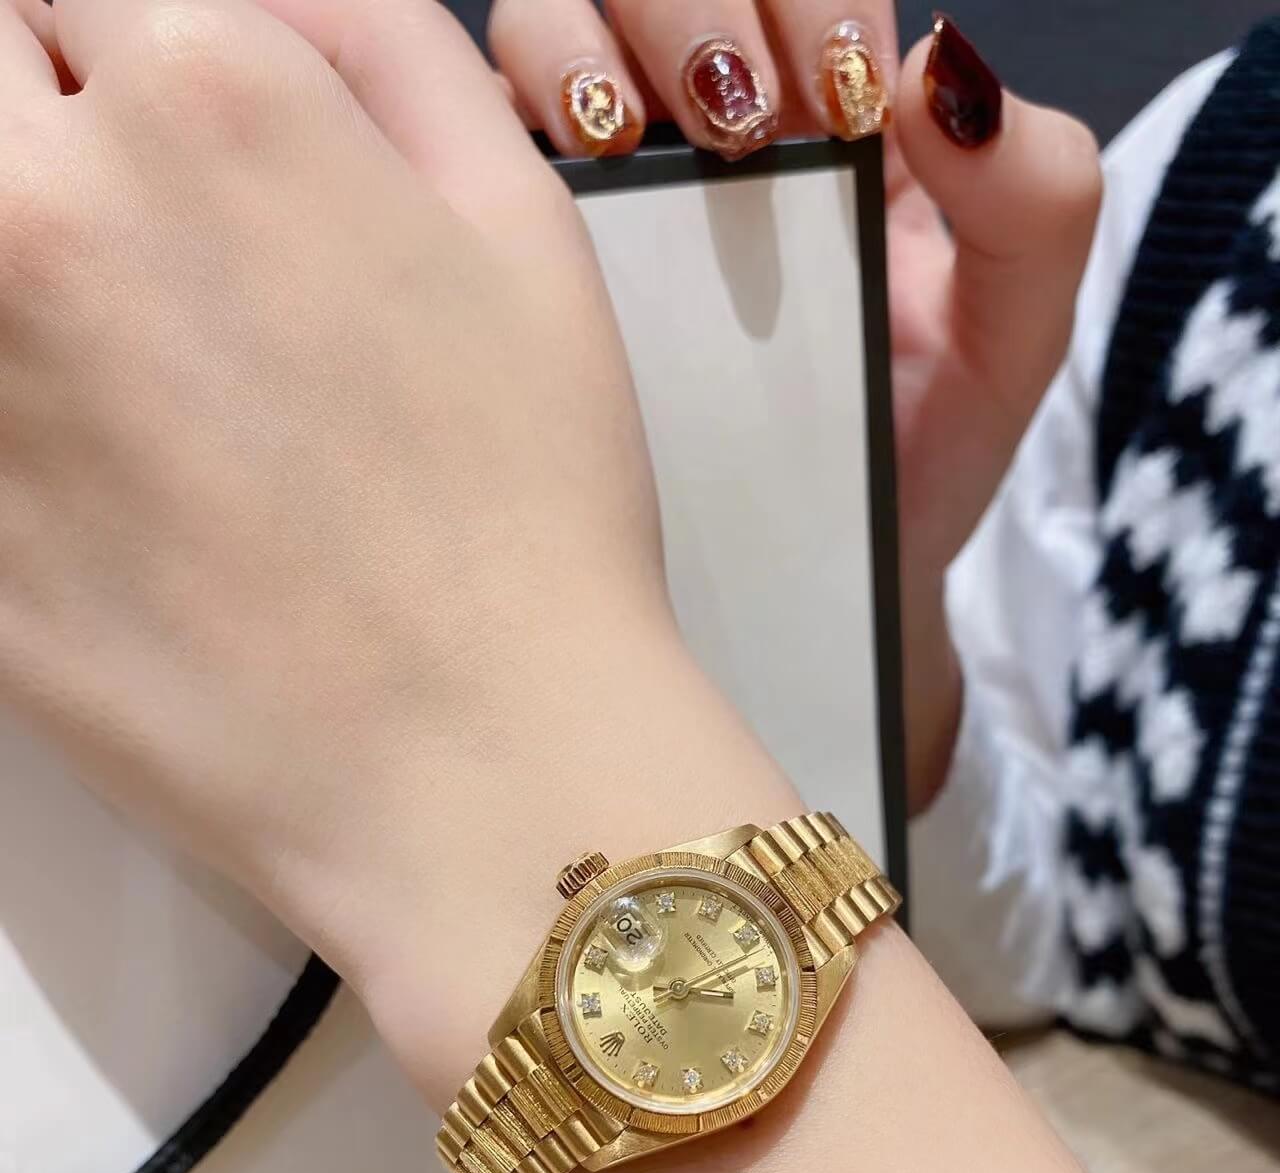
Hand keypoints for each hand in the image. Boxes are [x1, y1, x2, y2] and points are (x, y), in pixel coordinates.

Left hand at [0, 0, 798, 1101]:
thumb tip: (267, 4)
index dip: (123, 61)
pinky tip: (95, 465)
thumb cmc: (525, 516)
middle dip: (33, 127)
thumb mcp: (524, 224)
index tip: (161, 141)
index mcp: (209, 98)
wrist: (475, 764)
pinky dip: (9, 409)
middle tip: (121, 240)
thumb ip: (380, 43)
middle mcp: (53, 211)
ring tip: (118, 367)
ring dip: (17, 269)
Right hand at [487, 0, 1102, 810]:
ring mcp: (618, 184)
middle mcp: (719, 126)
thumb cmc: (917, 460)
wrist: (826, 583)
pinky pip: (484, 143)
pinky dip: (496, 124)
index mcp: (843, 116)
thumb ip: (1034, 203)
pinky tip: (540, 186)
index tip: (832, 102)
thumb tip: (933, 74)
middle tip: (732, 119)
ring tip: (613, 141)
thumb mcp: (1014, 342)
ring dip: (574, 47)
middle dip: (690, 6)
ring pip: (554, 24)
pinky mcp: (532, 249)